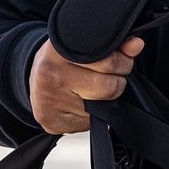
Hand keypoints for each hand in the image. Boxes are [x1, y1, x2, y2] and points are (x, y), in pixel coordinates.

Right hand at [28, 37, 143, 133]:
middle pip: (107, 87)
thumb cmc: (61, 58)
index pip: (107, 62)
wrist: (32, 77)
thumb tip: (136, 45)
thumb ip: (111, 44)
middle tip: (113, 75)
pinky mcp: (52, 123)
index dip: (122, 62)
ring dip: (105, 100)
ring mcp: (51, 102)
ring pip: (101, 108)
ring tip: (93, 88)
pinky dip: (91, 115)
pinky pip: (88, 124)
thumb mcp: (82, 44)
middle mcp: (53, 76)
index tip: (123, 61)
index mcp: (59, 51)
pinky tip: (81, 102)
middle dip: (118, 81)